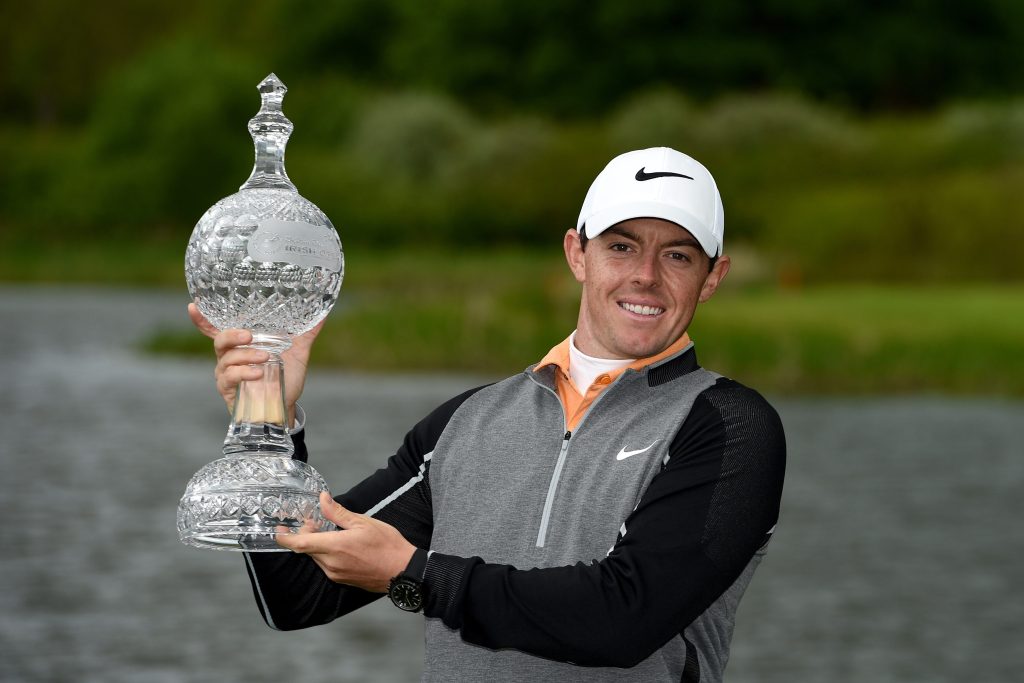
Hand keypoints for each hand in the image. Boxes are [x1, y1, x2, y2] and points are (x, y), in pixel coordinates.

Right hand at [187, 303, 323, 425]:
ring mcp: (227, 374)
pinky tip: (257, 373)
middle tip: (249, 335)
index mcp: (241, 344)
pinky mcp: (228, 390)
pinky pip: (229, 377)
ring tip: (266, 358)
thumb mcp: (297, 352)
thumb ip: (306, 332)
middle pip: (220, 340)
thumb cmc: (285, 378)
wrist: (285, 406)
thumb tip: (322, 313)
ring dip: (246, 356)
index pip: (216, 328)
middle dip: (232, 335)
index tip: (192, 306)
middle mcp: (230, 356)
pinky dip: (243, 373)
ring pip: (227, 358)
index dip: (202, 319)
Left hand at [277, 492, 415, 592]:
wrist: (402, 571)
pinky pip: (326, 565)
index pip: (299, 545)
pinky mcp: (342, 579)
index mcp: (334, 547)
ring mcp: (336, 574)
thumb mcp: (363, 522)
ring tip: (326, 531)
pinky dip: (325, 553)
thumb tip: (322, 499)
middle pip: (307, 549)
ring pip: (316, 557)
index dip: (284, 538)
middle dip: (305, 535)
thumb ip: (338, 512)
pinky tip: (337, 544)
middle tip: (311, 521)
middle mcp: (330, 564)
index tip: (279, 530)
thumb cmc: (386, 545)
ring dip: (316, 544)